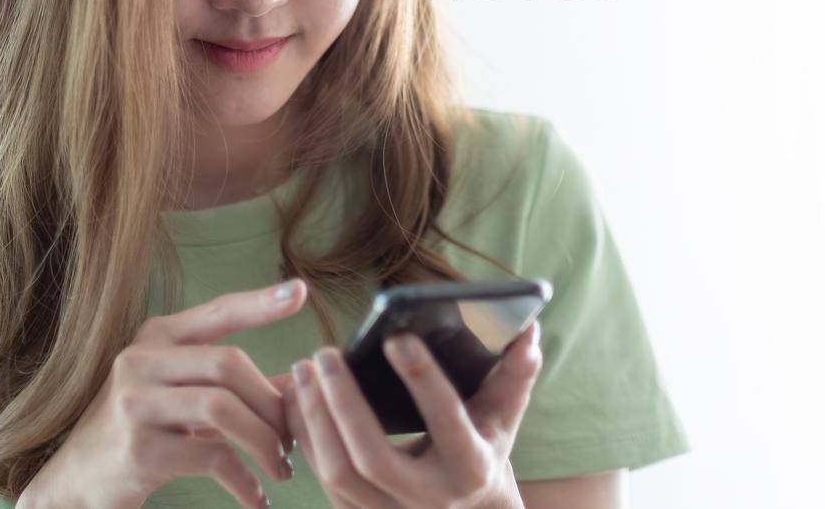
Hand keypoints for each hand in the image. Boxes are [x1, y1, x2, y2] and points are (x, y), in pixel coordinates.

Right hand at [16, 277, 307, 508]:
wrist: (78, 479)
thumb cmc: (143, 430)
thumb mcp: (185, 398)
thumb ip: (237, 388)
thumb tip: (301, 385)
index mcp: (157, 338)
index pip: (218, 312)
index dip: (261, 302)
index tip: (301, 292)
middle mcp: (141, 361)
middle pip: (228, 363)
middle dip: (271, 402)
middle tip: (292, 436)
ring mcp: (135, 403)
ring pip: (221, 407)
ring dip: (263, 441)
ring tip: (280, 465)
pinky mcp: (138, 449)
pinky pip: (210, 457)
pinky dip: (243, 480)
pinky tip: (254, 496)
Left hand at [280, 320, 542, 508]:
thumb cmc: (483, 445)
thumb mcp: (503, 415)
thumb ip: (515, 374)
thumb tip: (529, 332)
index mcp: (470, 467)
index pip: (447, 422)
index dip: (424, 380)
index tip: (397, 336)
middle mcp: (429, 499)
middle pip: (373, 459)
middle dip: (344, 405)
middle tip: (324, 353)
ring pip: (339, 475)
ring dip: (315, 420)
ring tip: (304, 370)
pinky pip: (323, 479)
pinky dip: (306, 437)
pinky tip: (296, 397)